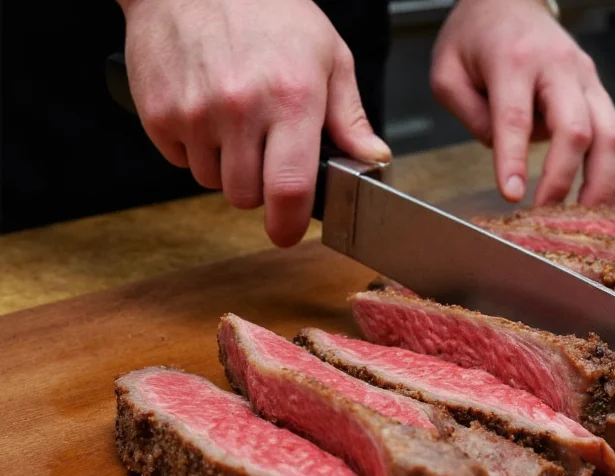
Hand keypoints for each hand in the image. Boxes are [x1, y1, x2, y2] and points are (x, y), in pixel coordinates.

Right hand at [119, 0, 390, 246]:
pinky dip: (194, 149)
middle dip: (259, 189)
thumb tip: (372, 159)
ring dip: (226, 168)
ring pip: (212, 182)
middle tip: (264, 154)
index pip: (289, 189)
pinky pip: (180, 160)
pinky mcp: (159, 114)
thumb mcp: (327, 55)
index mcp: (291, 99)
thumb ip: (349, 116)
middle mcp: (241, 110)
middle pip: (247, 197)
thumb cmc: (266, 10)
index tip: (289, 231)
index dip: (290, 224)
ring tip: (234, 123)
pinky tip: (206, 112)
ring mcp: (195, 114)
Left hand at [431, 0, 614, 207]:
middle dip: (564, 179)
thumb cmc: (474, 37)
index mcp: (514, 59)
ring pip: (611, 134)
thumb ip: (471, 116)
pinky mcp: (598, 90)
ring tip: (587, 221)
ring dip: (602, 183)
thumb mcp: (447, 72)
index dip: (514, 160)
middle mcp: (559, 66)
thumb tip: (504, 157)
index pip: (516, 117)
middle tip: (547, 215)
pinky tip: (599, 201)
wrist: (510, 0)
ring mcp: (586, 77)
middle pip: (576, 128)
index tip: (512, 197)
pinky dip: (611, 172)